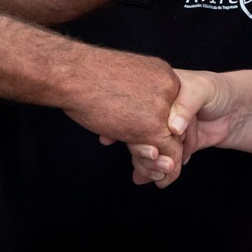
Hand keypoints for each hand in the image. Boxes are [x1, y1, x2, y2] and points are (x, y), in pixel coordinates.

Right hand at [63, 48, 182, 169]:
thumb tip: (134, 116)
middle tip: (160, 164)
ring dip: (166, 162)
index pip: (176, 108)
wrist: (72, 74)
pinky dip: (167, 170)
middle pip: (179, 125)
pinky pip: (170, 153)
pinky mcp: (153, 127)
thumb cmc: (86, 75)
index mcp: (163, 74)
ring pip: (175, 141)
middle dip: (171, 148)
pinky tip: (158, 178)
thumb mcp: (122, 79)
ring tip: (157, 175)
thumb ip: (136, 96)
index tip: (159, 145)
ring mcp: (164, 107)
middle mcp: (170, 87)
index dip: (170, 129)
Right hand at [130, 69, 233, 187]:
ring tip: (158, 174)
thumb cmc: (219, 90)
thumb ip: (187, 105)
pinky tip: (151, 179)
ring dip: (149, 164)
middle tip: (153, 157)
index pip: (135, 109)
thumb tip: (173, 127)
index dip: (122, 124)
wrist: (238, 109)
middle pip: (138, 133)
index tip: (109, 138)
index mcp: (157, 91)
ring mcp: (164, 129)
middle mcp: (157, 111)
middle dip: (141, 150)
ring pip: (147, 149)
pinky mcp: (174, 146)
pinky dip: (155, 171)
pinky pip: (160, 159)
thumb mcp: (202, 89)